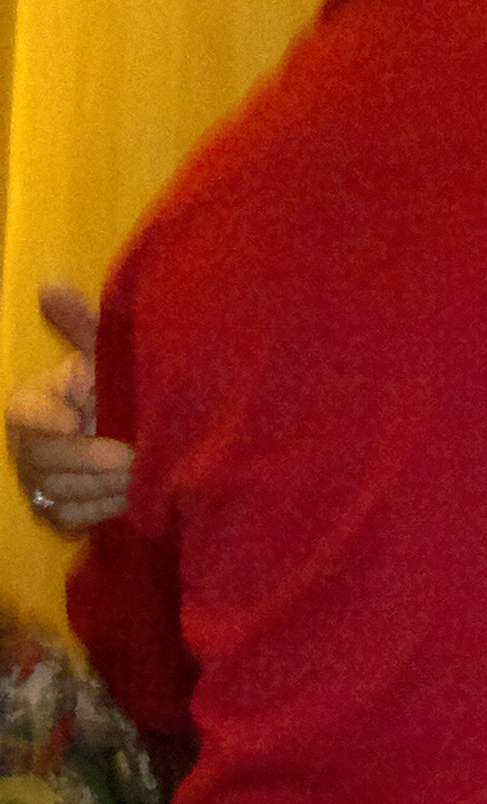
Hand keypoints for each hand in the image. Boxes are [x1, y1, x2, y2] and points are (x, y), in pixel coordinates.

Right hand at [6, 286, 128, 534]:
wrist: (136, 427)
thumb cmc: (116, 384)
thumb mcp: (105, 353)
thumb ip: (80, 324)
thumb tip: (51, 285)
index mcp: (32, 403)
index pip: (25, 416)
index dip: (49, 421)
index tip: (79, 418)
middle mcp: (27, 447)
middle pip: (43, 462)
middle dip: (90, 459)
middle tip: (135, 455)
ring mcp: (39, 483)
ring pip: (60, 494)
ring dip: (104, 486)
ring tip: (145, 472)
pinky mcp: (60, 512)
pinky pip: (75, 518)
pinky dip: (106, 508)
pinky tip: (138, 495)